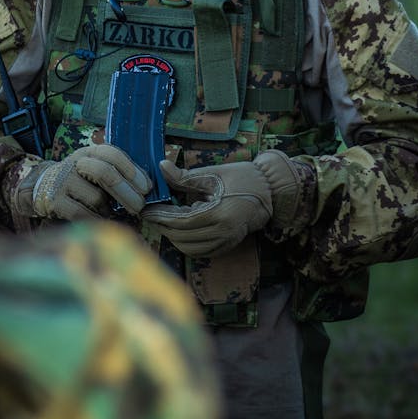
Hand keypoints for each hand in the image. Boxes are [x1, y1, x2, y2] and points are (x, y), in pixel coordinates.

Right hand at [15, 144, 151, 220]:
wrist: (42, 188)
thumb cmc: (79, 181)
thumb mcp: (95, 168)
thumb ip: (117, 172)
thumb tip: (148, 186)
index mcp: (89, 151)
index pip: (112, 153)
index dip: (132, 170)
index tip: (147, 187)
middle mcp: (75, 162)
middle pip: (105, 173)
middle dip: (126, 192)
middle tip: (139, 206)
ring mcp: (63, 181)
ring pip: (96, 197)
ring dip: (109, 209)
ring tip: (113, 213)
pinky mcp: (54, 201)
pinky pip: (82, 213)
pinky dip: (96, 220)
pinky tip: (100, 221)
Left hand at [141, 159, 271, 256]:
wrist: (271, 190)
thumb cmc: (243, 177)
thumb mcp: (213, 174)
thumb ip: (185, 176)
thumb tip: (161, 166)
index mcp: (219, 213)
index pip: (181, 221)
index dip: (161, 216)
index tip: (146, 210)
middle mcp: (223, 233)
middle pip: (182, 237)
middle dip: (163, 227)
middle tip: (151, 215)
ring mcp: (226, 242)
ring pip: (190, 248)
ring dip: (173, 237)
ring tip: (163, 221)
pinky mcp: (228, 245)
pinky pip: (201, 251)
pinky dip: (187, 243)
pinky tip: (180, 230)